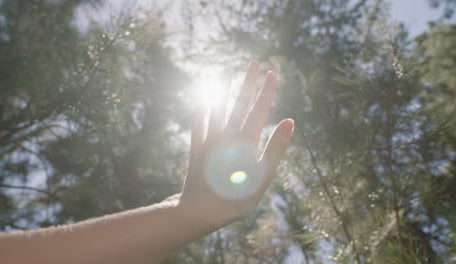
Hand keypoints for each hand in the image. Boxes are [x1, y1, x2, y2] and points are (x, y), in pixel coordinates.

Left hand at [180, 60, 294, 226]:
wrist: (200, 211)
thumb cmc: (236, 198)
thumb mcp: (263, 178)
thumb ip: (276, 148)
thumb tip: (289, 121)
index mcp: (245, 142)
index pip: (258, 110)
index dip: (266, 91)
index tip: (272, 73)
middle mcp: (227, 136)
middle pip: (239, 104)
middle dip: (248, 82)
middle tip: (254, 62)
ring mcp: (210, 140)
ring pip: (217, 108)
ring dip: (222, 88)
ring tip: (226, 71)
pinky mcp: (197, 148)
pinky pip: (199, 123)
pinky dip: (201, 109)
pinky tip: (202, 99)